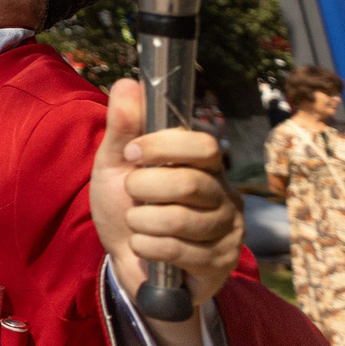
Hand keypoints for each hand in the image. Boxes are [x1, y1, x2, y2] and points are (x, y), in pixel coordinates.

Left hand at [91, 77, 241, 306]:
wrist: (128, 262)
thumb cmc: (125, 206)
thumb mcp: (115, 165)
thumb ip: (123, 128)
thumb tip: (127, 83)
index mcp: (204, 165)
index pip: (204, 145)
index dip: (165, 146)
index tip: (132, 153)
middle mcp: (225, 194)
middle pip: (190, 184)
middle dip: (144, 189)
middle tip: (130, 194)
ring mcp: (228, 230)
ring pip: (182, 221)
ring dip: (141, 222)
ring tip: (137, 223)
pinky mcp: (221, 262)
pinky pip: (179, 251)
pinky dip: (147, 248)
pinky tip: (144, 247)